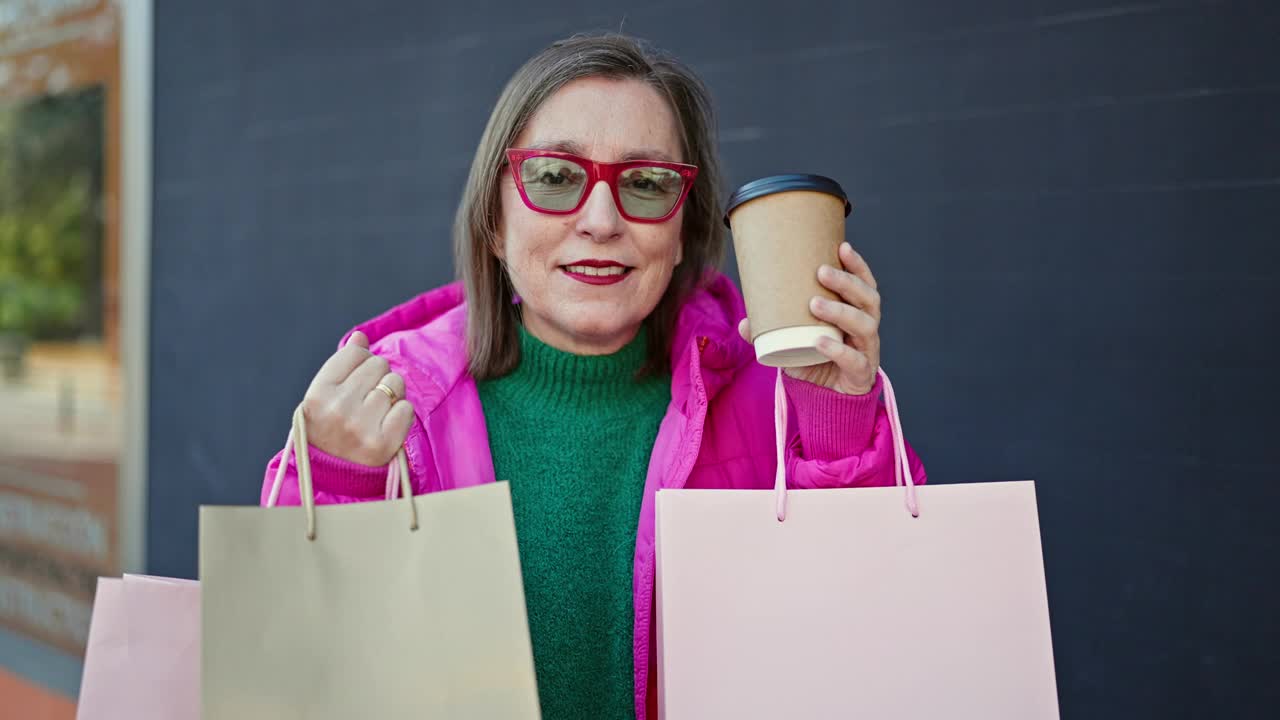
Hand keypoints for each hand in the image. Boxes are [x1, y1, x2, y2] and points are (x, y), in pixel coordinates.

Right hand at [300, 331, 414, 464]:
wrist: (333, 477)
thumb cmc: (329, 429)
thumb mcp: (324, 397)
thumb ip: (342, 365)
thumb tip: (360, 336)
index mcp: (317, 394)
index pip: (355, 352)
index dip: (360, 363)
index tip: (353, 382)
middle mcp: (337, 409)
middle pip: (378, 365)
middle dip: (377, 378)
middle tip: (366, 401)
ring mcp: (361, 427)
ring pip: (395, 384)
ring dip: (391, 395)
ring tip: (375, 413)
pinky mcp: (384, 443)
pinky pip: (407, 408)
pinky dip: (401, 415)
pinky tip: (386, 426)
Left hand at [738, 242, 880, 394]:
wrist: (826, 402)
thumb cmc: (814, 363)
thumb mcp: (791, 343)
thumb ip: (770, 332)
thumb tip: (745, 322)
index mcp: (856, 314)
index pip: (865, 284)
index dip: (857, 266)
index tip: (842, 247)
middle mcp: (866, 329)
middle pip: (869, 300)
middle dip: (848, 282)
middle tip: (821, 272)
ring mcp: (867, 352)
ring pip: (865, 326)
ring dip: (841, 311)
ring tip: (815, 303)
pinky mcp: (862, 374)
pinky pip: (854, 360)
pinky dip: (837, 349)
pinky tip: (820, 341)